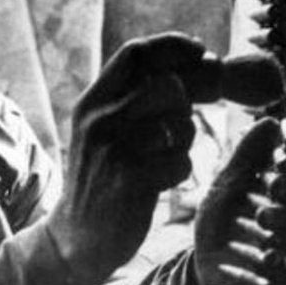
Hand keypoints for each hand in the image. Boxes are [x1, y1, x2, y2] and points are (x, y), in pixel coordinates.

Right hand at [46, 33, 204, 284]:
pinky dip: (180, 171)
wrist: (77, 237)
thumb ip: (143, 96)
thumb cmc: (106, 177)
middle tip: (181, 126)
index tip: (202, 51)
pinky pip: (181, 163)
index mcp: (92, 102)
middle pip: (168, 85)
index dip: (175, 47)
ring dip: (185, 141)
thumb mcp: (109, 129)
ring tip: (164, 158)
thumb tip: (208, 63)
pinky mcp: (129, 183)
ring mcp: (113, 151)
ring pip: (179, 124)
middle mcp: (99, 121)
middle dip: (188, 104)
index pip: (136, 53)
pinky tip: (159, 182)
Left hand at [192, 96, 285, 284]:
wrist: (199, 274)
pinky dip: (283, 263)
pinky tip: (268, 256)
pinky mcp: (281, 280)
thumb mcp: (225, 188)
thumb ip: (247, 159)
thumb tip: (270, 121)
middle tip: (280, 184)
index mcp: (283, 188)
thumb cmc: (219, 226)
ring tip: (263, 217)